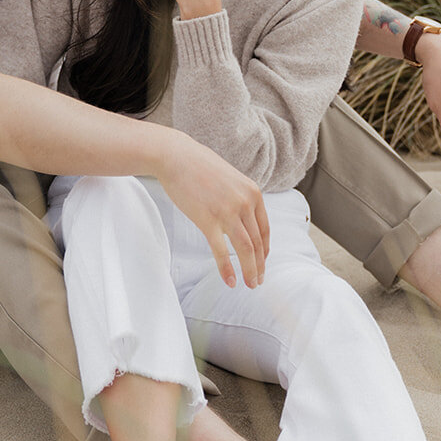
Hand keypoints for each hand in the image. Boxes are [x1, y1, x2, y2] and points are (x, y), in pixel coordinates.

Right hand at [159, 132, 269, 287]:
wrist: (176, 156)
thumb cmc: (199, 165)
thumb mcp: (230, 178)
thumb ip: (240, 197)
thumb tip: (242, 217)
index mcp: (253, 192)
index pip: (265, 229)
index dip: (265, 249)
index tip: (262, 261)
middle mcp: (245, 202)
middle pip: (258, 242)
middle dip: (259, 265)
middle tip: (258, 280)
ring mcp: (227, 212)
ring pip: (245, 249)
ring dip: (250, 270)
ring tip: (250, 284)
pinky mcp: (208, 220)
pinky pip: (221, 251)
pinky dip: (227, 269)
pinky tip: (231, 281)